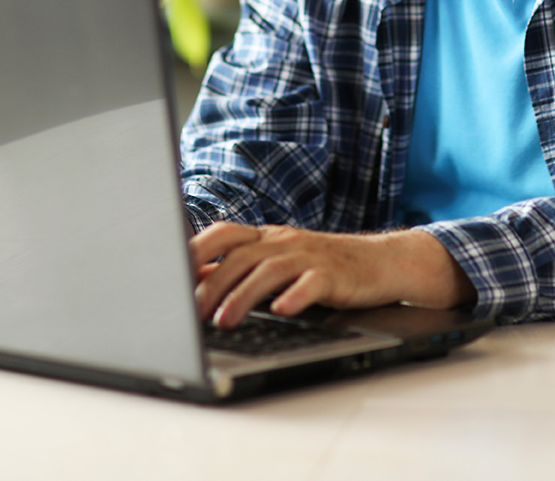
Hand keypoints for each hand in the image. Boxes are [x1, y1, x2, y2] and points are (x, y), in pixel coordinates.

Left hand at [189, 222, 474, 327]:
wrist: (382, 262)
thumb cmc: (324, 266)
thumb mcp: (280, 262)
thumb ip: (243, 268)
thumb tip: (196, 280)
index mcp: (267, 237)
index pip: (225, 233)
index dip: (197, 249)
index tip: (172, 271)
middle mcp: (285, 242)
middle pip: (241, 256)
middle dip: (213, 284)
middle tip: (193, 311)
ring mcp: (310, 256)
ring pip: (269, 270)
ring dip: (242, 296)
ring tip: (224, 321)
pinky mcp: (334, 275)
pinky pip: (311, 283)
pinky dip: (294, 296)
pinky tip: (282, 310)